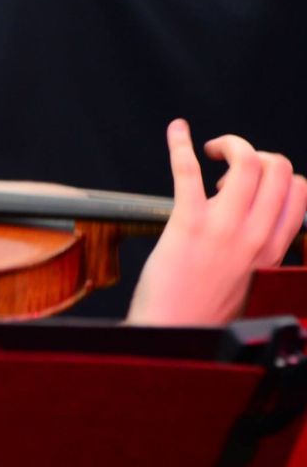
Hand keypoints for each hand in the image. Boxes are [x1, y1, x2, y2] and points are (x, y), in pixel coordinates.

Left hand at [129, 119, 306, 324]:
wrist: (171, 336)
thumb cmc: (202, 313)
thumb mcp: (252, 282)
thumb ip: (259, 252)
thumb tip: (254, 223)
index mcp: (272, 250)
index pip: (301, 191)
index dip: (279, 175)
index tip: (250, 186)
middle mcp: (254, 236)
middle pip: (278, 169)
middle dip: (256, 153)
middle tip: (227, 165)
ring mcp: (222, 229)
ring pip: (247, 163)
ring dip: (230, 145)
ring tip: (209, 151)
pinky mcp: (186, 225)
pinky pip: (187, 171)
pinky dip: (181, 144)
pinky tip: (177, 130)